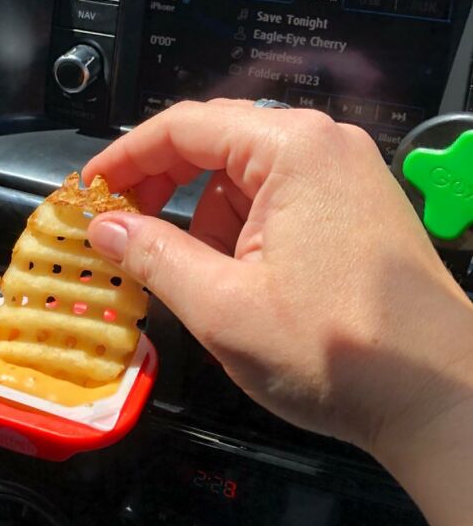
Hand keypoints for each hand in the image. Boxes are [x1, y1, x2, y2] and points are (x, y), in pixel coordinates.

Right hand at [83, 99, 472, 461]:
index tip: (88, 191)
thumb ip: (153, 255)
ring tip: (198, 279)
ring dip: (207, 217)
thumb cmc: (334, 350)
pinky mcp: (357, 204)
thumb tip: (104, 226)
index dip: (125, 156)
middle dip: (165, 186)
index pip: (184, 126)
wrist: (442, 399)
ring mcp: (347, 172)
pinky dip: (245, 229)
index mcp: (291, 147)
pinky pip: (280, 197)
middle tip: (122, 228)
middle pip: (217, 142)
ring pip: (247, 176)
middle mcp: (323, 143)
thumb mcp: (223, 307)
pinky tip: (242, 279)